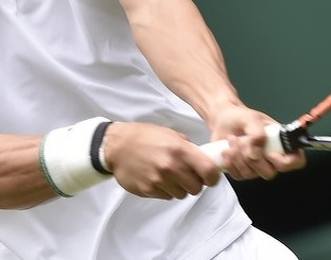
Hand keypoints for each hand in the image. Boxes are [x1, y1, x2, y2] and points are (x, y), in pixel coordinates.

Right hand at [101, 122, 221, 199]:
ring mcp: (159, 180)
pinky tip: (157, 178)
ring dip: (179, 187)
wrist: (117, 146)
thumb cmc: (144, 137)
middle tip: (187, 176)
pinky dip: (166, 190)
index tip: (211, 177)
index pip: (209, 171)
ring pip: (182, 194)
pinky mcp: (148, 190)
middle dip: (195, 183)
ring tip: (169, 175)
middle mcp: (171, 166)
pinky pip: (166, 196)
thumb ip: (188, 148)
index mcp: (180, 150)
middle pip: (197, 188)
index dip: (213, 177)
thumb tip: (204, 159)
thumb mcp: (170, 134)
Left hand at [207, 104, 306, 180]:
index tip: (268, 152)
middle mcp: (271, 157)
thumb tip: (255, 154)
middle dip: (252, 158)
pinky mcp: (242, 171)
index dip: (284, 162)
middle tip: (243, 140)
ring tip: (233, 139)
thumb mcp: (252, 118)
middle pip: (269, 173)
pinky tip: (227, 149)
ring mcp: (256, 166)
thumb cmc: (240, 116)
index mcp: (281, 142)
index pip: (296, 161)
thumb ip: (258, 133)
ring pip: (250, 175)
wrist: (222, 120)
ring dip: (237, 156)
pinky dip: (229, 162)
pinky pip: (237, 176)